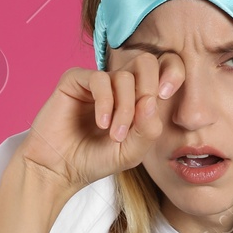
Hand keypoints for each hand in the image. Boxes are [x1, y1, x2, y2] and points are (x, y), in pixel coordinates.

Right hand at [16, 52, 184, 194]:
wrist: (59, 169)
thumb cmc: (95, 160)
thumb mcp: (132, 152)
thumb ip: (147, 129)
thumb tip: (151, 99)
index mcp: (137, 97)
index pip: (163, 69)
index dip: (172, 73)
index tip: (167, 94)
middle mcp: (119, 85)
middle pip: (146, 63)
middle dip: (149, 89)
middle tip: (142, 117)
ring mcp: (97, 82)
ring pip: (125, 77)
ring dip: (125, 109)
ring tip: (115, 135)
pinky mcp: (75, 80)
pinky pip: (99, 79)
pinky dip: (106, 102)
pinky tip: (101, 123)